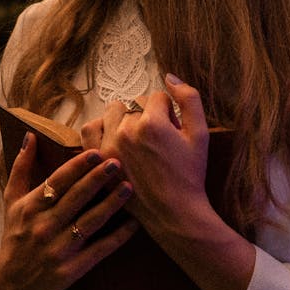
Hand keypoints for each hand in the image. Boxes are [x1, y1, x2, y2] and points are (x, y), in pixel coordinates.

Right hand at [0, 134, 138, 289]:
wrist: (13, 284)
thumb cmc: (16, 235)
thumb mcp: (12, 202)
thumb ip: (21, 168)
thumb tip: (30, 135)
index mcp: (30, 208)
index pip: (57, 182)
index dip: (76, 166)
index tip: (95, 151)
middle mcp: (43, 227)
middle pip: (75, 199)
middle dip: (97, 179)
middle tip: (118, 162)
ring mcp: (58, 249)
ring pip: (89, 222)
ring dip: (111, 204)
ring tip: (129, 187)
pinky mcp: (72, 269)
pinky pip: (99, 250)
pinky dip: (118, 237)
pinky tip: (134, 223)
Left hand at [82, 77, 209, 234]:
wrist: (174, 213)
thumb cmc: (190, 175)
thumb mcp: (200, 134)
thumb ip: (189, 99)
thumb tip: (170, 76)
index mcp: (152, 123)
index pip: (157, 98)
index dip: (169, 113)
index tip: (173, 131)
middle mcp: (126, 131)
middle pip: (136, 105)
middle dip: (147, 117)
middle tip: (157, 140)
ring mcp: (109, 147)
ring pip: (113, 113)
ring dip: (124, 119)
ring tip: (136, 139)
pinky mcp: (98, 161)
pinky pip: (89, 130)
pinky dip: (101, 128)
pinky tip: (113, 138)